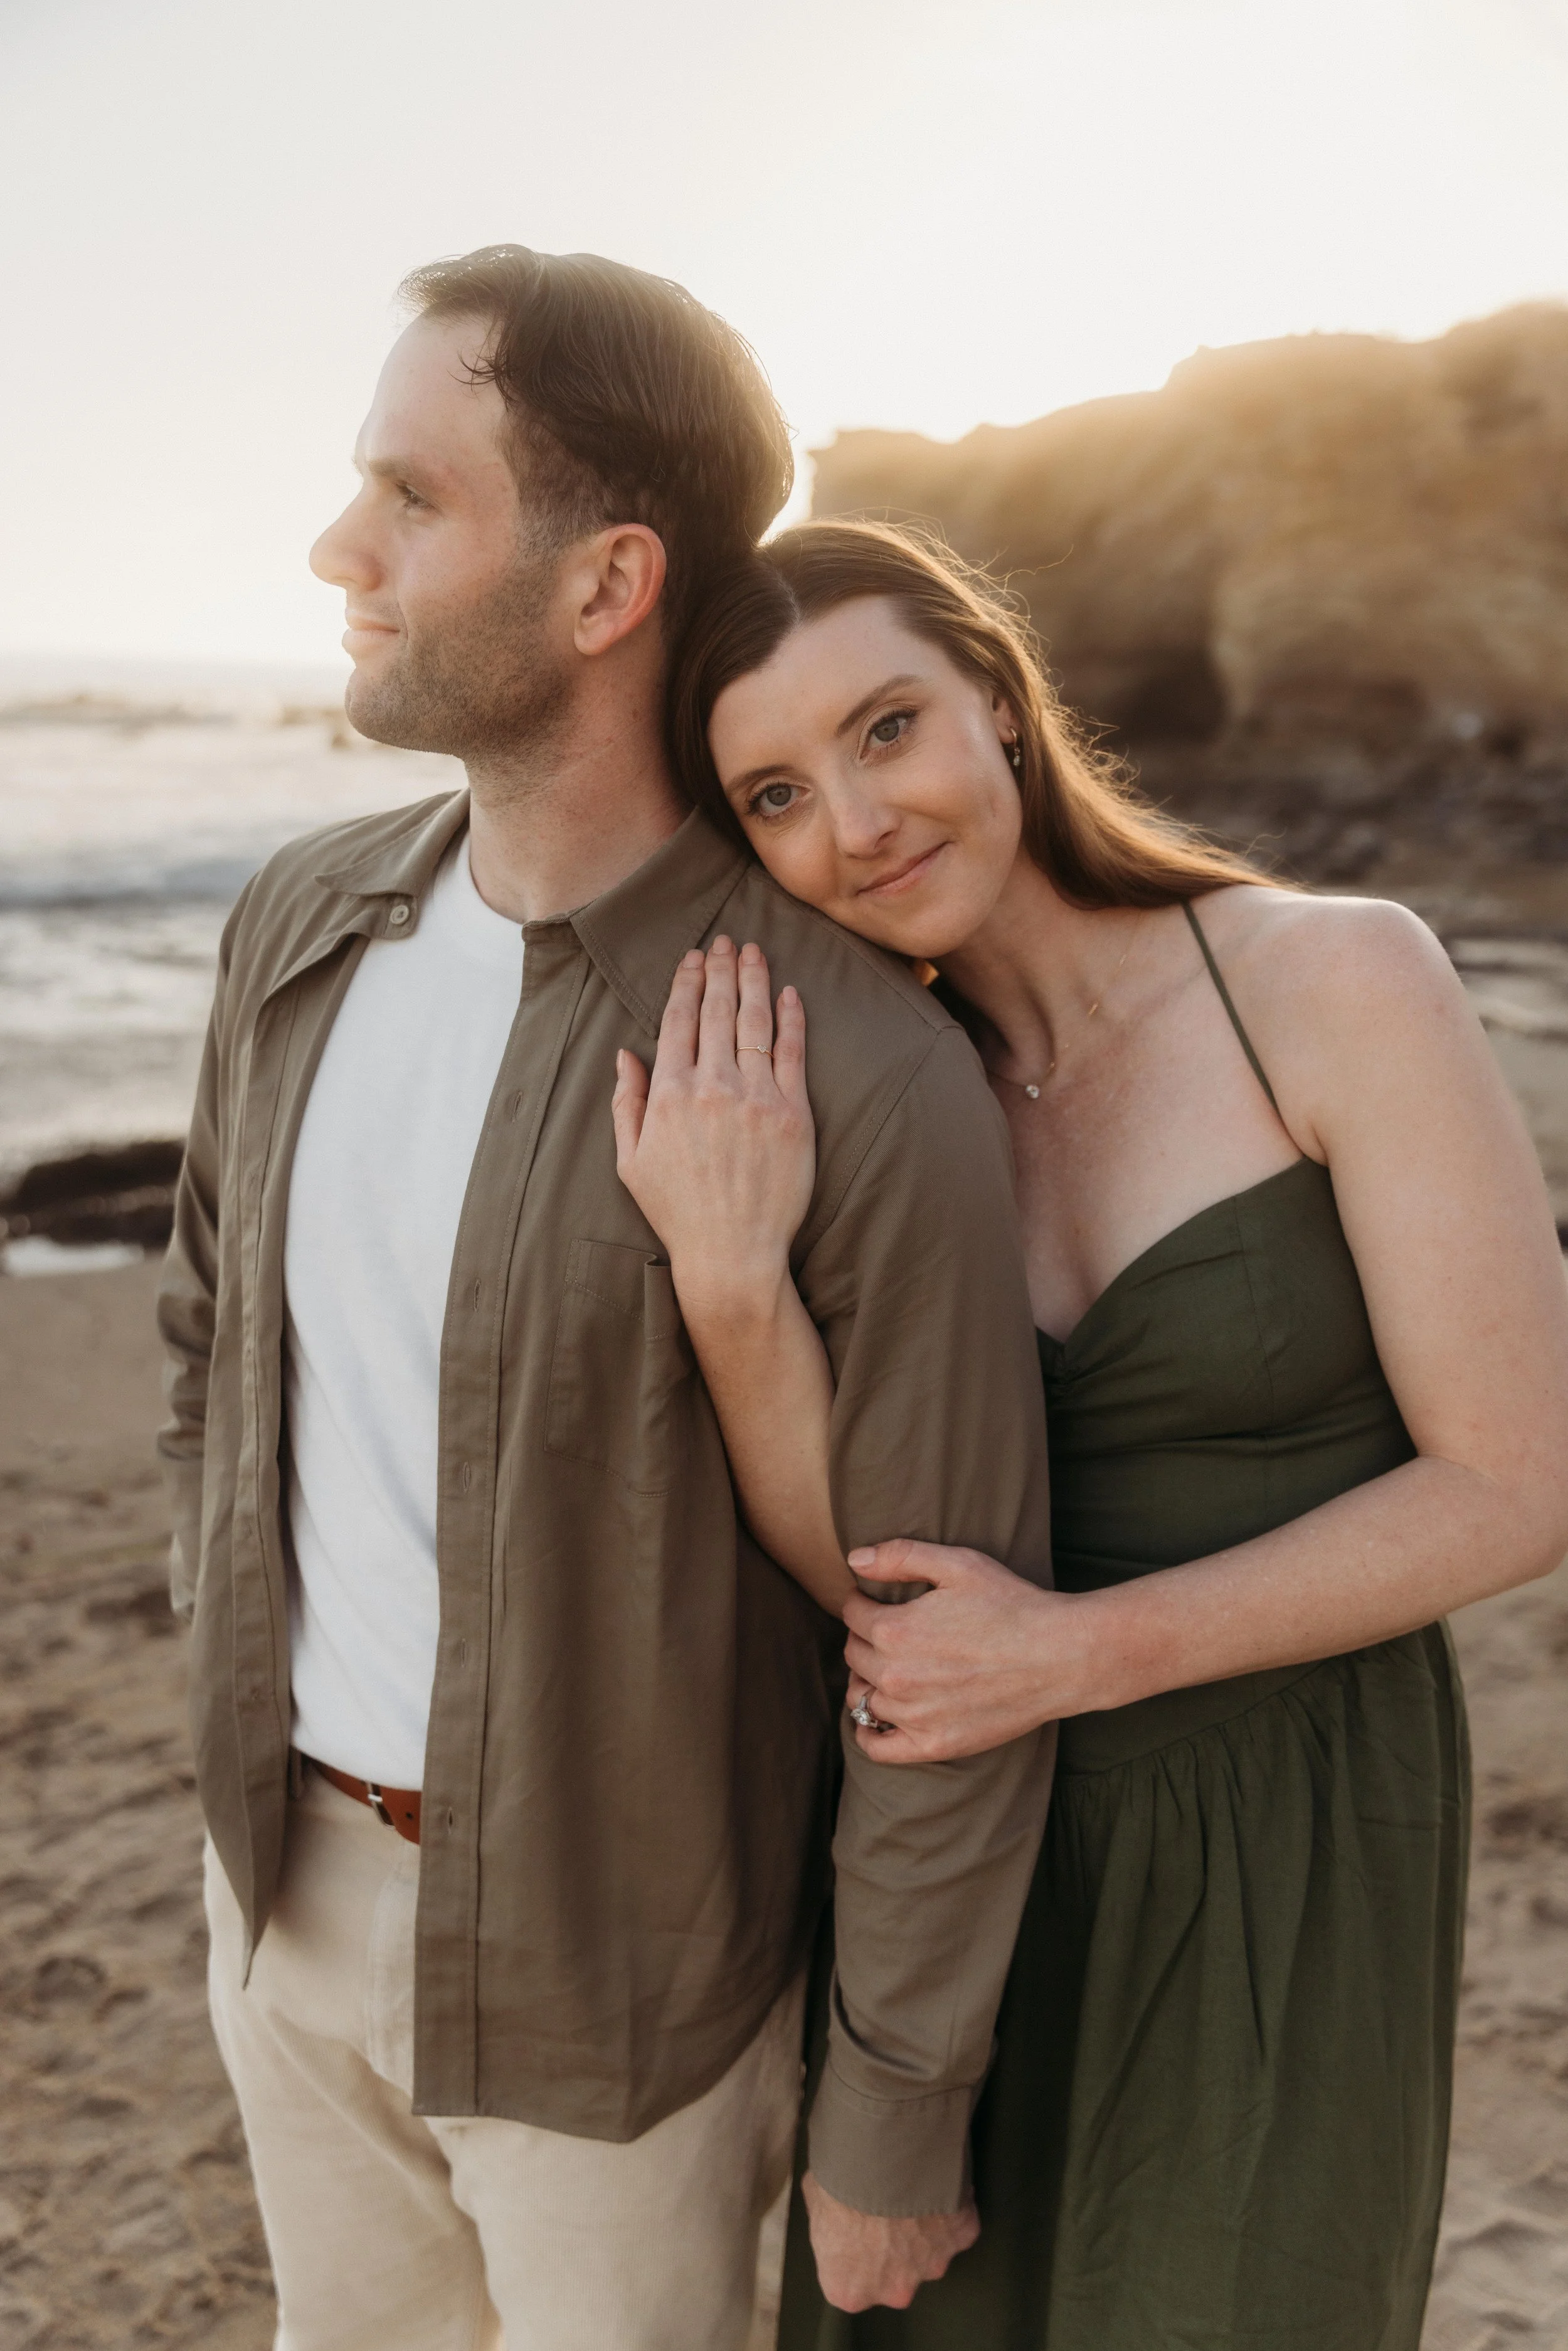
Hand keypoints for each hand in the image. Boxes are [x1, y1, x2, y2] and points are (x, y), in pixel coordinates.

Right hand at [611, 938, 814, 1315]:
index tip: (691, 957)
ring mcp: (756, 1098)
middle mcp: (712, 1087)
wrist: (732, 1253)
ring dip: (753, 980)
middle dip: (719, 968)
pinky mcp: (793, 1114)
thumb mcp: (631, 1161)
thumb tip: (625, 1054)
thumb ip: (626, 1102)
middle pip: (717, 1011)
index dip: (685, 983)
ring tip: (753, 951)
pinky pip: (792, 1053)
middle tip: (724, 940)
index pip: (677, 1021)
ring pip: (754, 1022)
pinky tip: (790, 994)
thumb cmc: (677, 1212)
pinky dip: (792, 1018)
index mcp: (669, 1095)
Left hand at [802, 2171, 978, 2311]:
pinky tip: (934, 2182)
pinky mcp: (961, 2237)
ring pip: (927, 2251)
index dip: (851, 2251)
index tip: (852, 2227)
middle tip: (883, 2207)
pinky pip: (956, 2225)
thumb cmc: (840, 2180)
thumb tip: (833, 2211)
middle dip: (890, 2246)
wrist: (883, 2153)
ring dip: (921, 2228)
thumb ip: (827, 2222)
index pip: (848, 2282)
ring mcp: (932, 2266)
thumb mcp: (815, 2200)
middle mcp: (894, 2290)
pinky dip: (950, 2208)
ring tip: (909, 2189)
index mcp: (850, 2289)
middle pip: (892, 2274)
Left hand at [843, 1540, 1110, 1761]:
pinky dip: (867, 1731)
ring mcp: (913, 1715)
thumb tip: (855, 1560)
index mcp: (895, 1630)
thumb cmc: (1012, 1605)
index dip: (862, 1602)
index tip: (873, 1600)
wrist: (1059, 1657)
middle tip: (887, 1631)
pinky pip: (876, 1746)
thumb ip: (901, 1556)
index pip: (853, 1614)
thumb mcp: (959, 1564)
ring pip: (861, 1696)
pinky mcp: (933, 1744)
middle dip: (864, 1637)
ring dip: (868, 1679)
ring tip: (888, 1667)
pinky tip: (877, 1716)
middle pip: (854, 1654)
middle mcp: (895, 1676)